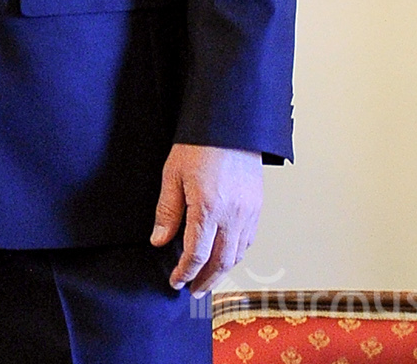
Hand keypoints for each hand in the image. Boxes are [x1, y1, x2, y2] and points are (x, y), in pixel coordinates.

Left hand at [150, 143, 262, 291]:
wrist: (230, 126)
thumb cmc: (198, 145)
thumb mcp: (172, 175)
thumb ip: (167, 211)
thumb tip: (159, 240)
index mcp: (208, 208)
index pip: (196, 254)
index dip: (184, 272)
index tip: (175, 281)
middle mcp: (233, 215)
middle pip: (220, 261)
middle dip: (205, 280)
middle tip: (193, 291)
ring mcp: (249, 213)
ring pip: (237, 254)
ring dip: (222, 271)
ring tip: (207, 279)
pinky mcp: (258, 207)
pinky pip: (249, 240)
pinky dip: (236, 254)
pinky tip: (225, 256)